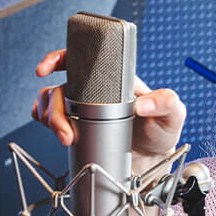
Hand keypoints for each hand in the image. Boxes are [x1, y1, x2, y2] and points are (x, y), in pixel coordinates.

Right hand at [31, 49, 186, 164]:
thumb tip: (142, 104)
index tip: (45, 68)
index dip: (57, 58)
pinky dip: (42, 120)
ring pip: (50, 101)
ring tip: (64, 136)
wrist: (152, 157)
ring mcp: (81, 107)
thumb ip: (165, 103)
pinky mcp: (75, 124)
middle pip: (59, 85)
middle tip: (64, 131)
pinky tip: (53, 130)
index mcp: (113, 79)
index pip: (80, 58)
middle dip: (53, 107)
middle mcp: (93, 90)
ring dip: (48, 118)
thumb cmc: (160, 131)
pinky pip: (47, 115)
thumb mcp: (172, 115)